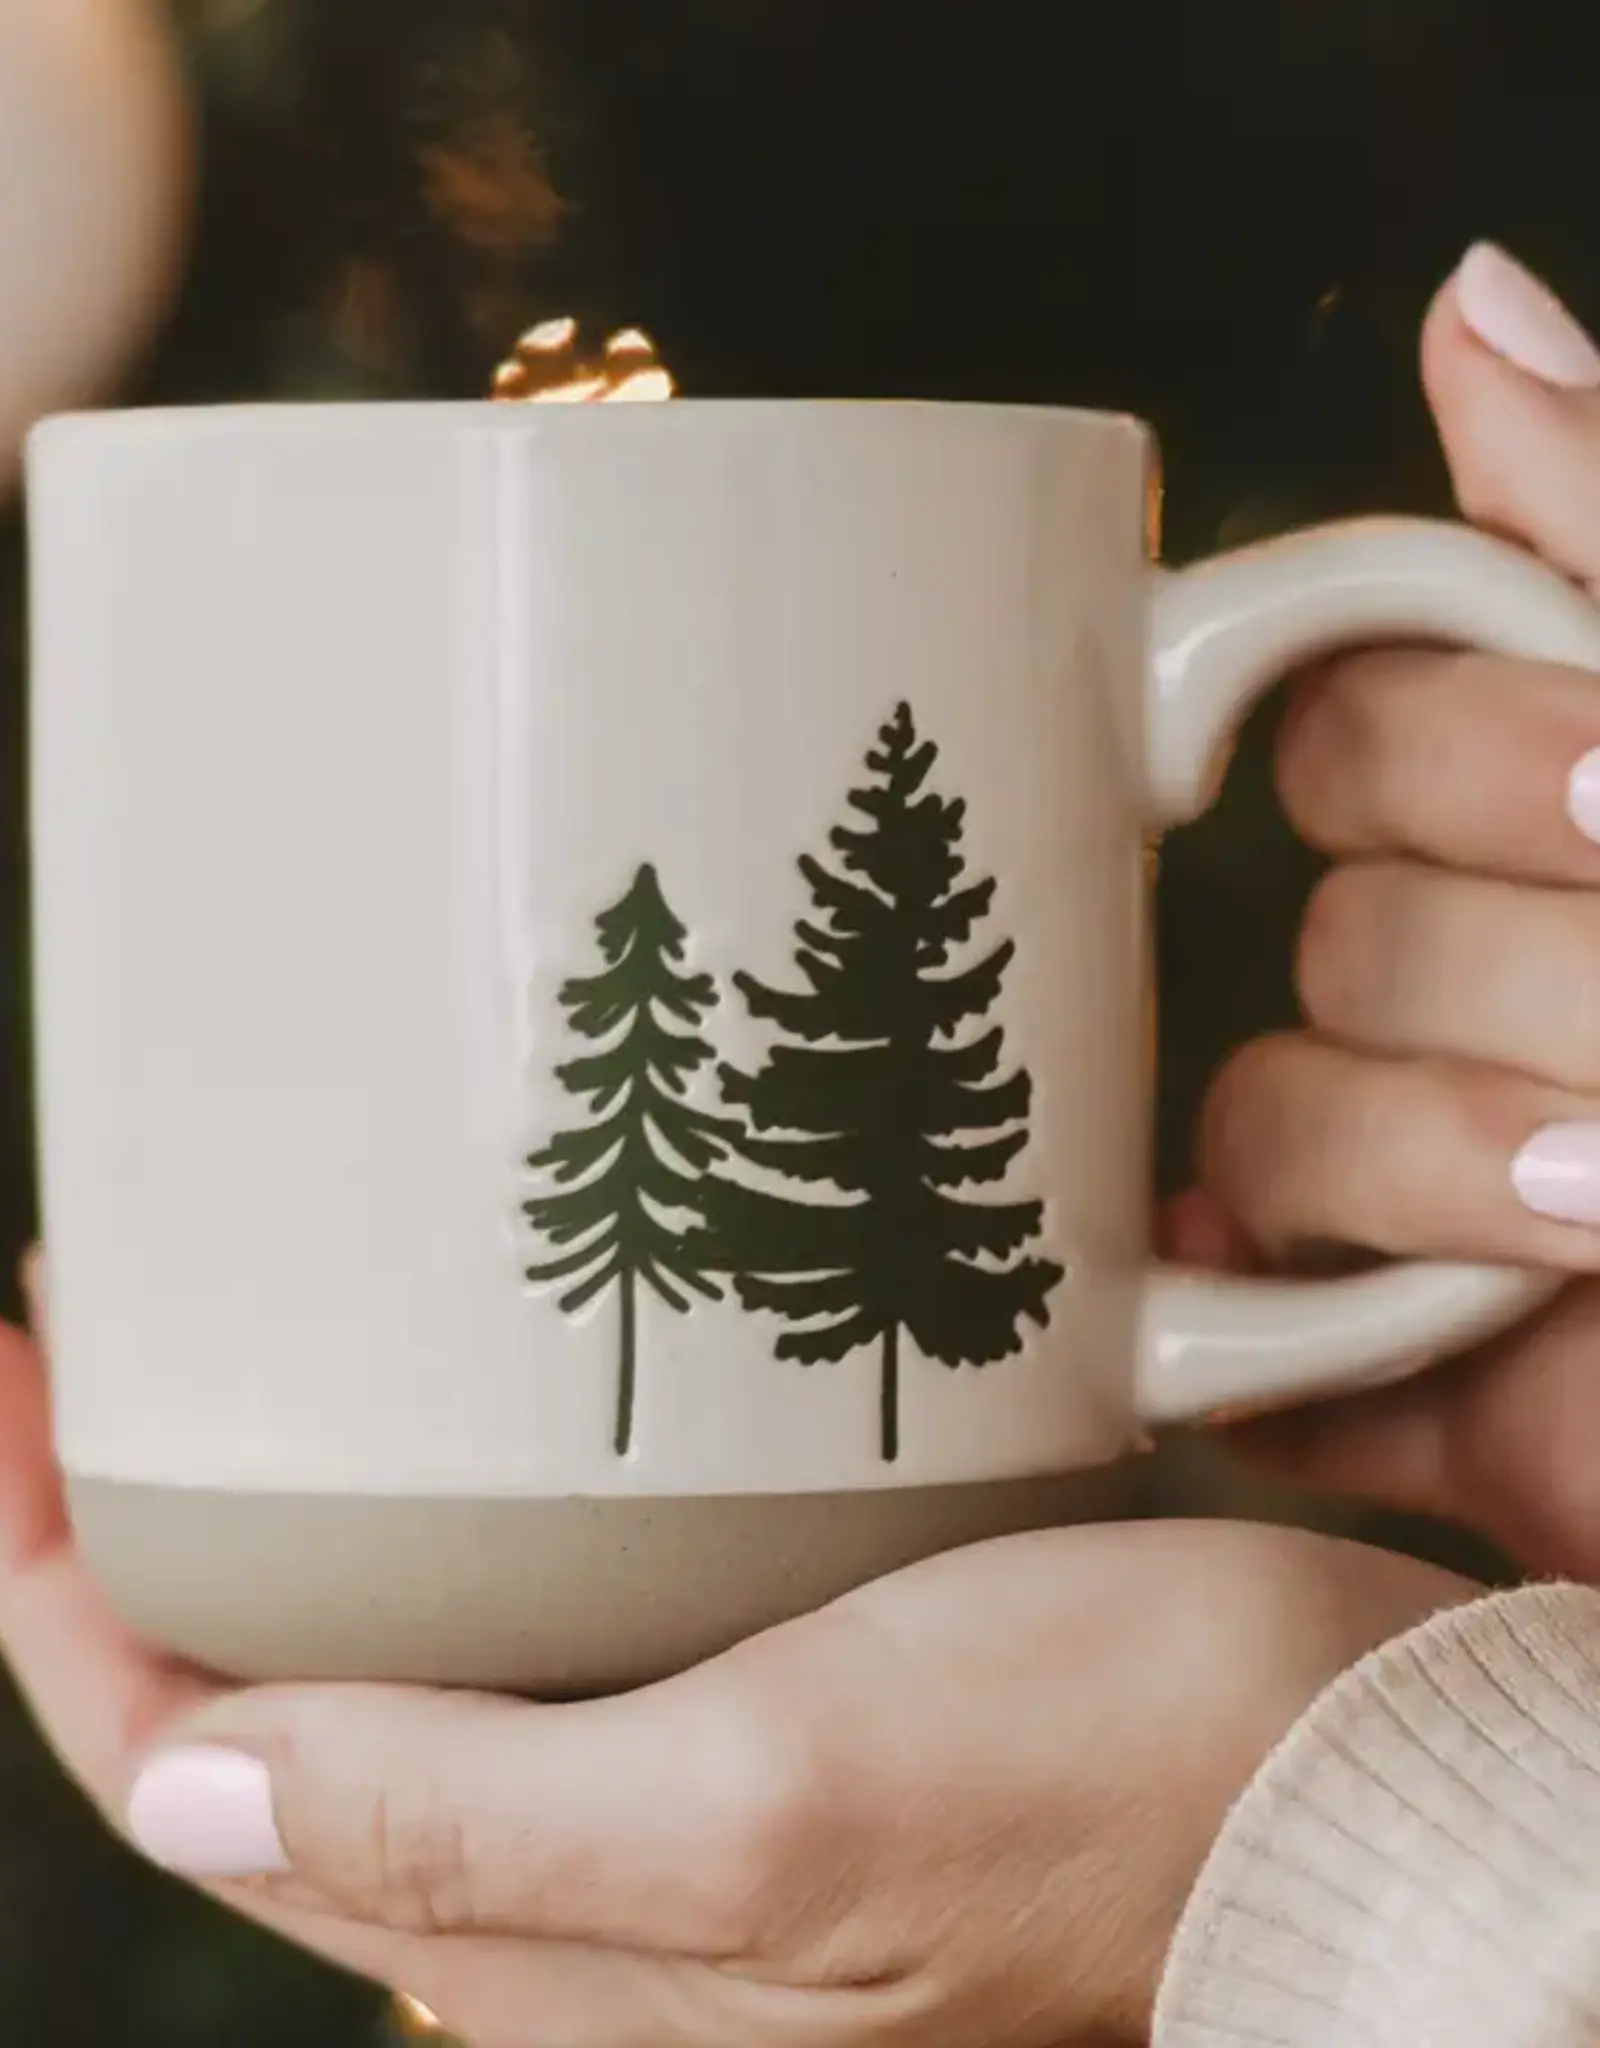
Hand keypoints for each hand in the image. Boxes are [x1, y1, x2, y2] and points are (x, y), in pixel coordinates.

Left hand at [0, 1297, 1467, 2047]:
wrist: (1347, 1781)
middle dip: (153, 1530)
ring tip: (269, 1332)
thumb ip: (479, 1823)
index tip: (19, 1369)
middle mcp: (585, 1884)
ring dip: (307, 1506)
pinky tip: (495, 1391)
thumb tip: (181, 1791)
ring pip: (408, 1658)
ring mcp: (676, 1793)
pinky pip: (556, 1619)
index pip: (190, 1771)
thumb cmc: (1115, 1787)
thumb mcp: (784, 1809)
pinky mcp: (774, 1704)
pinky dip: (474, 1506)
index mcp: (549, 1942)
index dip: (56, 1587)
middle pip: (274, 1710)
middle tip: (120, 1319)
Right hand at [1166, 243, 1599, 1576]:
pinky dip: (1250, 1343)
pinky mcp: (1418, 1382)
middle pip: (1325, 924)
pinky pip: (1249, 1347)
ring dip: (1442, 1163)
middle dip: (1509, 973)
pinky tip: (1241, 1314)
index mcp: (1567, 823)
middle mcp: (1494, 981)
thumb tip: (1467, 305)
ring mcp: (1440, 1183)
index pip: (1363, 732)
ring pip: (1275, 1122)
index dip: (1460, 762)